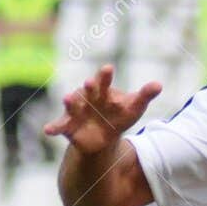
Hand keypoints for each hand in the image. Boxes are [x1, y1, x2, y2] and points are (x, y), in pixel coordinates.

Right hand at [44, 65, 161, 154]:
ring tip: (67, 99)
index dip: (106, 76)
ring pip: (71, 106)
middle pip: (87, 91)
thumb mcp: (133, 108)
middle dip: (88, 87)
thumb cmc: (119, 116)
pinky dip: (52, 127)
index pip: (104, 81)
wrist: (103, 137)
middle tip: (90, 82)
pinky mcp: (67, 125)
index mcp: (102, 91)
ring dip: (69, 102)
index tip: (109, 68)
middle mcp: (86, 97)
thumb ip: (144, 96)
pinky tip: (47, 130)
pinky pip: (58, 126)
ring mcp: (75, 111)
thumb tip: (159, 85)